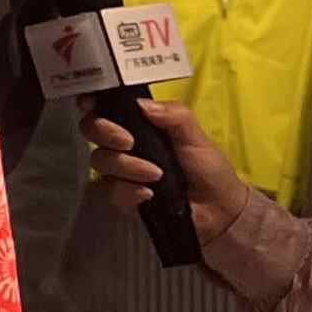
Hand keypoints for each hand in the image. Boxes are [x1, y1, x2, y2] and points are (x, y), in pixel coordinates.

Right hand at [86, 98, 242, 250]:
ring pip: (100, 160)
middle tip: (129, 142)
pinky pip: (110, 190)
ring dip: (127, 166)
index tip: (91, 104)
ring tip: (156, 175)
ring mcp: (120, 171)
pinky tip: (149, 194)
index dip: (91, 101)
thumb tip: (143, 104)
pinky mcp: (121, 196)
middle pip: (91, 129)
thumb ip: (175, 115)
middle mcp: (124, 145)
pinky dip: (128, 191)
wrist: (219, 210)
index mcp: (139, 124)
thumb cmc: (209, 169)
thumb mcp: (196, 137)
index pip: (106, 107)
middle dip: (105, 132)